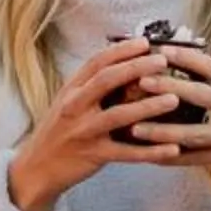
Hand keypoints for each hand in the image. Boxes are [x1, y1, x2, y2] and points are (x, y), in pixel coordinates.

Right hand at [7, 39, 183, 210]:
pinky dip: (150, 151)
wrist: (37, 168)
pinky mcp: (93, 155)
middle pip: (107, 80)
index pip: (97, 62)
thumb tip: (128, 67)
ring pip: (118, 115)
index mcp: (71, 90)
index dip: (122, 50)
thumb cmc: (59, 131)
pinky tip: (173, 148)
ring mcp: (84, 131)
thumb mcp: (70, 102)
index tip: (145, 42)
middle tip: (162, 61)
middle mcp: (75, 106)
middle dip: (136, 68)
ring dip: (147, 106)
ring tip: (174, 99)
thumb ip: (93, 86)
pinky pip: (126, 153)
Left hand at [129, 46, 210, 178]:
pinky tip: (151, 155)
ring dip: (164, 131)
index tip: (163, 51)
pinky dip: (173, 158)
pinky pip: (197, 160)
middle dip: (170, 89)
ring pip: (195, 134)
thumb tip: (191, 61)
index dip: (188, 58)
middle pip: (202, 97)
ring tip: (137, 127)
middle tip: (143, 82)